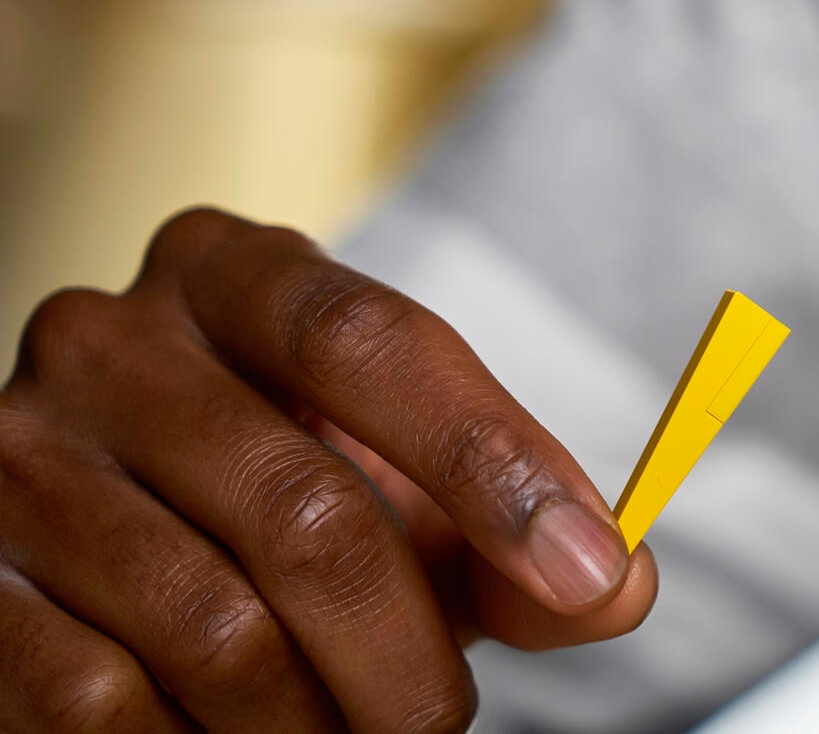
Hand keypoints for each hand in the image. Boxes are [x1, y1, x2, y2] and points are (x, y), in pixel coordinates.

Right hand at [0, 208, 657, 731]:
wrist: (105, 550)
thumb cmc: (290, 497)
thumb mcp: (410, 488)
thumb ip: (520, 531)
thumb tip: (616, 585)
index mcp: (236, 273)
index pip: (376, 343)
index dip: (494, 463)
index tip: (589, 572)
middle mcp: (108, 341)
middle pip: (307, 510)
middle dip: (408, 649)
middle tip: (443, 719)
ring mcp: (15, 460)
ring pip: (214, 631)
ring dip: (314, 721)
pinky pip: (103, 703)